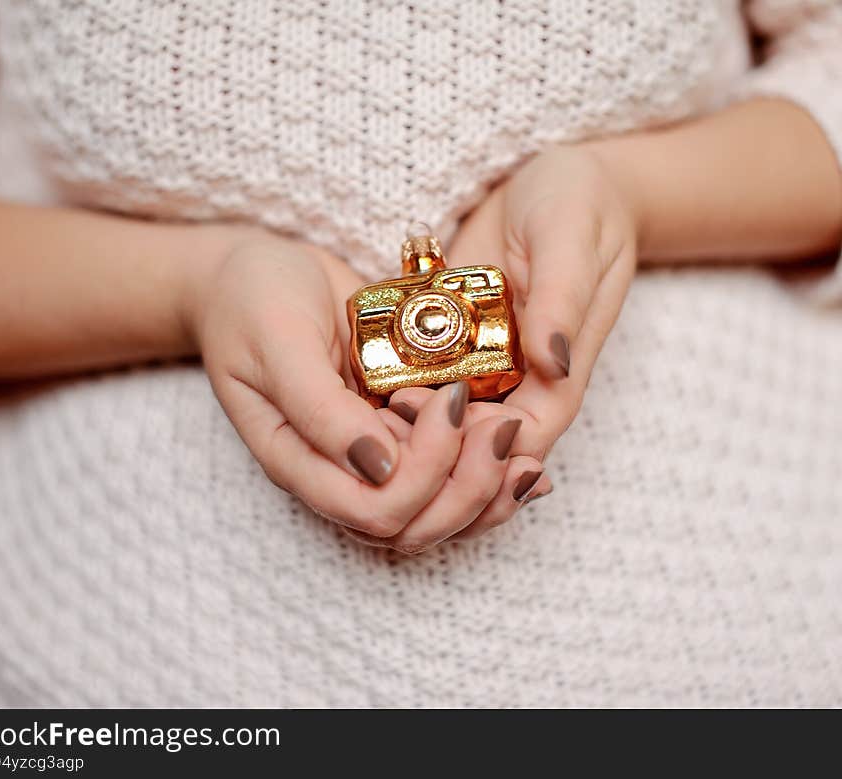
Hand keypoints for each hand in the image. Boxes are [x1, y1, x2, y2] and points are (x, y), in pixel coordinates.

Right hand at [184, 228, 539, 551]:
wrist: (256, 273)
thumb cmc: (252, 301)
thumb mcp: (277, 342)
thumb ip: (318, 409)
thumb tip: (378, 468)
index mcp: (301, 462)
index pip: (374, 512)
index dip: (424, 475)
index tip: (444, 401)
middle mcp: (340, 470)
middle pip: (417, 524)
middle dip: (470, 483)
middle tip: (499, 422)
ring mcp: (373, 451)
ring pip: (440, 508)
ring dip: (487, 479)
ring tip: (512, 429)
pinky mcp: (399, 426)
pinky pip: (449, 468)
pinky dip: (490, 463)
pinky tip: (522, 444)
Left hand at [389, 144, 637, 537]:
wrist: (545, 179)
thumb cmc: (576, 204)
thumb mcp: (571, 240)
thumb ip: (563, 299)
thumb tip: (555, 364)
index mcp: (559, 369)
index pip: (527, 436)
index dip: (487, 445)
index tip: (445, 414)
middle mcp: (520, 377)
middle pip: (478, 441)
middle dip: (438, 438)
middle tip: (396, 402)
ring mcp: (482, 362)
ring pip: (445, 419)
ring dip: (412, 420)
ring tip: (377, 394)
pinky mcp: (447, 341)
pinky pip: (421, 377)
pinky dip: (396, 385)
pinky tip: (366, 379)